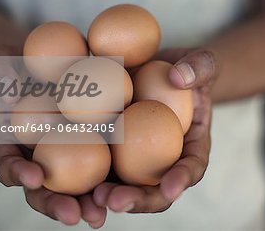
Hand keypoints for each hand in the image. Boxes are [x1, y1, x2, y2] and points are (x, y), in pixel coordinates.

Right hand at [0, 47, 107, 227]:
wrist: (56, 63)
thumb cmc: (27, 63)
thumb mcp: (7, 59)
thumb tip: (3, 79)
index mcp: (15, 144)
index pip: (9, 165)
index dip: (17, 173)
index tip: (34, 177)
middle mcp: (41, 158)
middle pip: (44, 190)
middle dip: (56, 205)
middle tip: (72, 214)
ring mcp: (69, 158)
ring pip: (75, 190)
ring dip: (87, 206)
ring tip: (99, 216)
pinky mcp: (97, 152)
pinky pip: (104, 170)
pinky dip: (113, 184)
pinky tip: (128, 192)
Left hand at [93, 48, 217, 212]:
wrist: (161, 69)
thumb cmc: (187, 69)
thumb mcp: (203, 62)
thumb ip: (199, 67)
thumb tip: (179, 77)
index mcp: (190, 146)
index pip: (191, 167)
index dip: (181, 180)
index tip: (169, 188)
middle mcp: (161, 159)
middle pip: (152, 190)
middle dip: (136, 201)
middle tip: (116, 201)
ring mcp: (134, 157)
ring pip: (122, 185)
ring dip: (104, 197)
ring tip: (90, 198)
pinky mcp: (110, 145)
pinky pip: (96, 161)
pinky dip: (82, 173)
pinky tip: (61, 174)